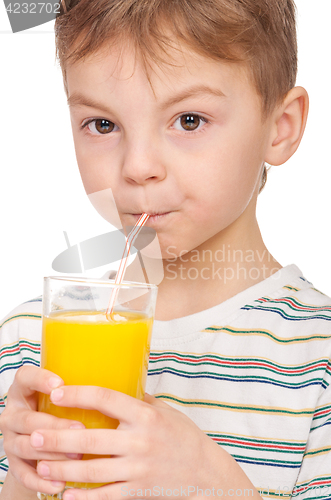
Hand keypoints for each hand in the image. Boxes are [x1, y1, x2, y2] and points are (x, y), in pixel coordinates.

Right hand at [0, 365, 84, 494]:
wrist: (40, 442)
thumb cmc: (61, 411)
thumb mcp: (64, 396)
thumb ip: (83, 391)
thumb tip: (126, 382)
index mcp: (24, 390)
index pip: (24, 377)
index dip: (40, 379)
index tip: (60, 383)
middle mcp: (13, 413)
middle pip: (27, 418)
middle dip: (55, 425)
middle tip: (80, 429)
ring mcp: (11, 439)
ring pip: (26, 446)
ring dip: (52, 453)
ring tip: (77, 457)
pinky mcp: (14, 464)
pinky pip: (24, 475)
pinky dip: (42, 481)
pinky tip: (60, 485)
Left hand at [30, 385, 255, 499]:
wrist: (207, 474)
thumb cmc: (184, 437)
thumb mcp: (165, 412)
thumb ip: (139, 400)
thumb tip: (116, 383)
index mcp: (145, 415)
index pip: (106, 399)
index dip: (79, 394)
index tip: (57, 391)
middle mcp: (140, 441)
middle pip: (90, 439)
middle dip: (58, 438)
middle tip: (36, 435)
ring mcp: (138, 469)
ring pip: (91, 471)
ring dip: (63, 469)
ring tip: (42, 466)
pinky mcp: (138, 491)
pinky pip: (105, 496)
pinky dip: (83, 498)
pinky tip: (65, 495)